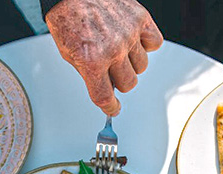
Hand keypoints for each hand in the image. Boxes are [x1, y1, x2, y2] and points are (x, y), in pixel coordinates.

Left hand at [46, 0, 162, 115]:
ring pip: (141, 67)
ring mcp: (129, 34)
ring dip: (131, 63)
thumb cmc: (68, 16)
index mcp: (91, 61)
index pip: (106, 98)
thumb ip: (88, 73)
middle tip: (112, 71)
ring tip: (120, 50)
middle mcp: (113, 50)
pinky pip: (154, 43)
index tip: (113, 109)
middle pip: (128, 84)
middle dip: (119, 81)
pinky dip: (146, 44)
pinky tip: (134, 39)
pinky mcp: (140, 18)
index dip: (110, 107)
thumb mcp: (68, 53)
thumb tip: (104, 88)